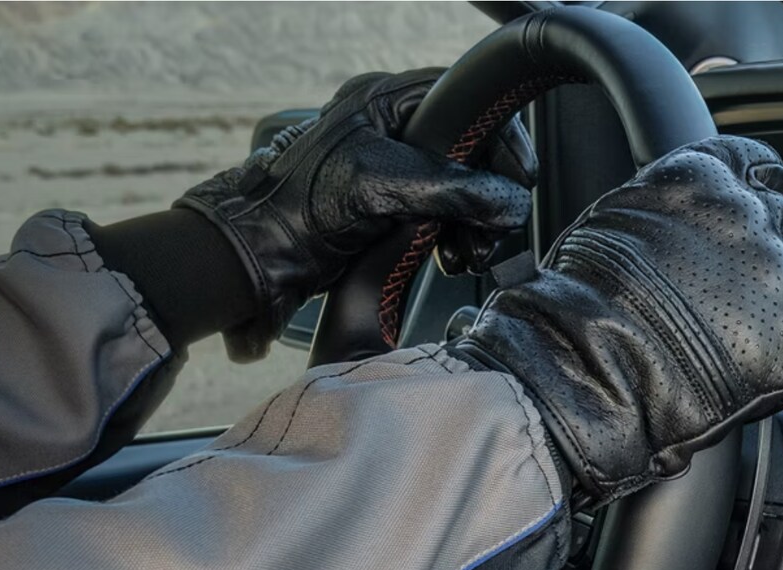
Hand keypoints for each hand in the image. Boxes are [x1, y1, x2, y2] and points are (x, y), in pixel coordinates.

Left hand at [177, 68, 535, 361]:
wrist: (262, 251)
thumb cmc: (300, 205)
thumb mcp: (382, 184)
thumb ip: (453, 188)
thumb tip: (509, 202)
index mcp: (386, 100)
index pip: (467, 101)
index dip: (502, 136)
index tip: (520, 174)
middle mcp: (396, 128)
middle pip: (475, 150)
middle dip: (491, 193)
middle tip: (493, 227)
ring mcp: (399, 168)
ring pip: (467, 187)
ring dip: (479, 223)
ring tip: (469, 252)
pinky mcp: (399, 204)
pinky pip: (450, 214)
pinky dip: (460, 237)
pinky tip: (453, 256)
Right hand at [448, 135, 782, 506]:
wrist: (590, 364)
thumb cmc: (585, 295)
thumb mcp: (620, 214)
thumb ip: (678, 204)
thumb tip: (692, 216)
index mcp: (711, 176)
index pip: (765, 168)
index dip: (759, 196)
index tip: (751, 219)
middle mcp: (756, 217)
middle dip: (771, 257)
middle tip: (733, 294)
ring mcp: (782, 279)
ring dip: (778, 310)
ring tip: (728, 340)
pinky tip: (741, 373)